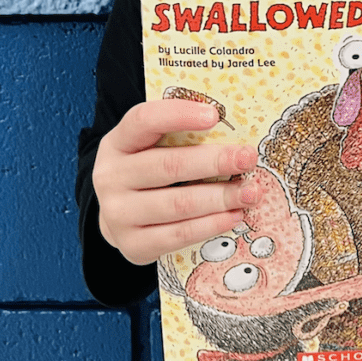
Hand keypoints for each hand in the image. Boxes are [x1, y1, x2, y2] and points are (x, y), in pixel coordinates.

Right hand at [93, 98, 260, 265]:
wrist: (118, 213)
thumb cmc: (147, 167)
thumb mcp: (151, 143)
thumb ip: (180, 133)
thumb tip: (233, 129)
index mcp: (118, 142)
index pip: (144, 120)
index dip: (178, 115)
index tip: (214, 115)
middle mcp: (110, 177)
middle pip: (169, 166)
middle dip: (215, 162)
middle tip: (247, 158)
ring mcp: (117, 214)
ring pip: (178, 204)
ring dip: (220, 197)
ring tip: (250, 192)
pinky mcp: (132, 245)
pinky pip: (178, 235)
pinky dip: (210, 225)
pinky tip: (233, 215)